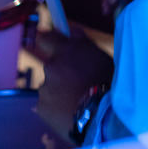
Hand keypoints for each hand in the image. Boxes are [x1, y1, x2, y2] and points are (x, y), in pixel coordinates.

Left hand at [33, 25, 113, 140]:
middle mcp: (51, 67)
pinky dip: (57, 107)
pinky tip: (71, 113)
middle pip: (52, 67)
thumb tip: (71, 31)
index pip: (45, 39)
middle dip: (62, 73)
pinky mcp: (42, 108)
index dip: (50, 42)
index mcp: (65, 52)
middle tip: (79, 84)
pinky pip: (48, 104)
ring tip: (78, 102)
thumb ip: (83, 42)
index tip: (53, 46)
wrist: (101, 117)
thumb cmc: (106, 84)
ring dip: (60, 91)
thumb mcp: (100, 57)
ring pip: (50, 87)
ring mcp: (44, 89)